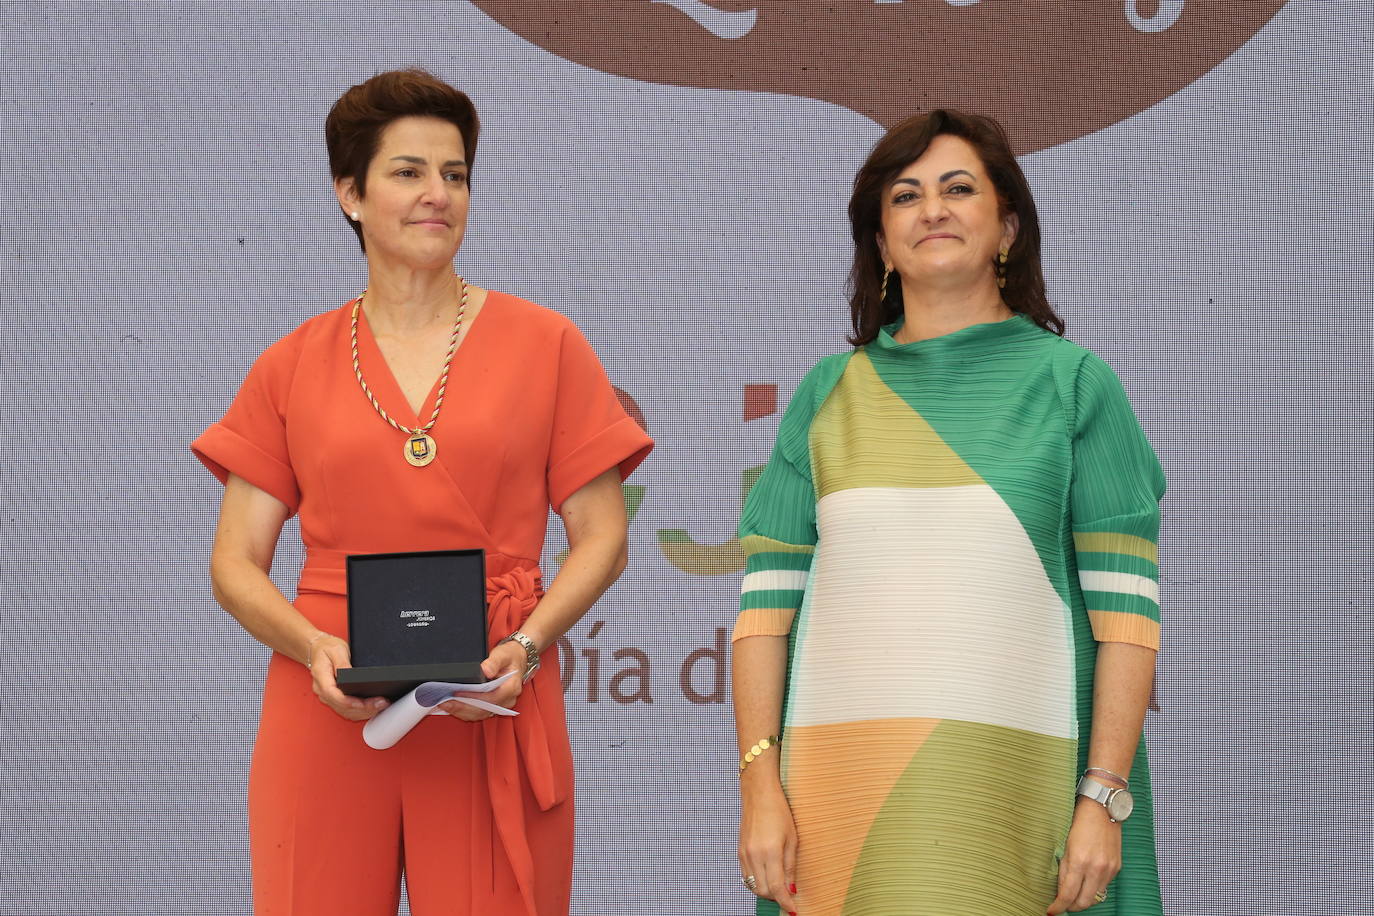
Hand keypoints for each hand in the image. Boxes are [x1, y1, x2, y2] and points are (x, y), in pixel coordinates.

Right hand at [308, 634, 387, 721]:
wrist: (317, 648)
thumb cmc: (326, 648)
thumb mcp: (336, 650)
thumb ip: (343, 663)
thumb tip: (351, 674)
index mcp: (321, 679)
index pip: (336, 696)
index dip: (352, 703)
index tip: (367, 703)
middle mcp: (323, 691)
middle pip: (343, 707)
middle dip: (363, 709)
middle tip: (381, 704)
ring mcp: (328, 696)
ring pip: (345, 712)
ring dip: (363, 712)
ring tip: (381, 706)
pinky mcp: (334, 698)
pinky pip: (346, 710)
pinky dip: (359, 711)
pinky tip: (372, 708)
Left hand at [437, 640, 525, 720]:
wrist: (517, 659)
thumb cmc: (510, 656)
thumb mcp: (503, 654)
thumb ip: (494, 662)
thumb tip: (484, 670)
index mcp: (511, 687)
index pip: (491, 697)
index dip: (473, 698)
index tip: (457, 694)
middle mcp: (507, 700)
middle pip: (483, 710)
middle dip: (462, 707)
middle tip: (445, 702)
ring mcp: (500, 705)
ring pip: (479, 714)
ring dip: (461, 711)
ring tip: (445, 705)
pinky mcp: (493, 707)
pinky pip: (478, 713)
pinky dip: (464, 711)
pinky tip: (453, 706)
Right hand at [739, 779, 798, 914]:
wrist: (758, 794)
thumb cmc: (779, 812)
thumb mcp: (792, 839)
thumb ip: (791, 866)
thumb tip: (792, 888)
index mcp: (770, 852)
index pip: (776, 888)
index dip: (785, 902)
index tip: (793, 910)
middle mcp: (754, 855)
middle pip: (763, 891)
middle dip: (777, 898)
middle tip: (789, 895)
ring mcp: (744, 854)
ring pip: (753, 886)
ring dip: (766, 891)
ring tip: (779, 886)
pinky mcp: (739, 852)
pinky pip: (746, 876)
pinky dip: (757, 882)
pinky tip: (767, 876)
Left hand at [1047, 797, 1121, 913]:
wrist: (1102, 808)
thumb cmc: (1080, 821)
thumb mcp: (1065, 844)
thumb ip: (1064, 868)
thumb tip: (1060, 888)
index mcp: (1079, 861)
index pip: (1068, 894)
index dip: (1058, 906)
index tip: (1051, 911)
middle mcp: (1096, 868)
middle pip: (1084, 902)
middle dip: (1072, 906)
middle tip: (1062, 904)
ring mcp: (1108, 868)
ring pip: (1096, 897)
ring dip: (1084, 899)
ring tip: (1074, 893)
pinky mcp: (1116, 867)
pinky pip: (1104, 886)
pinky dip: (1094, 888)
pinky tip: (1086, 881)